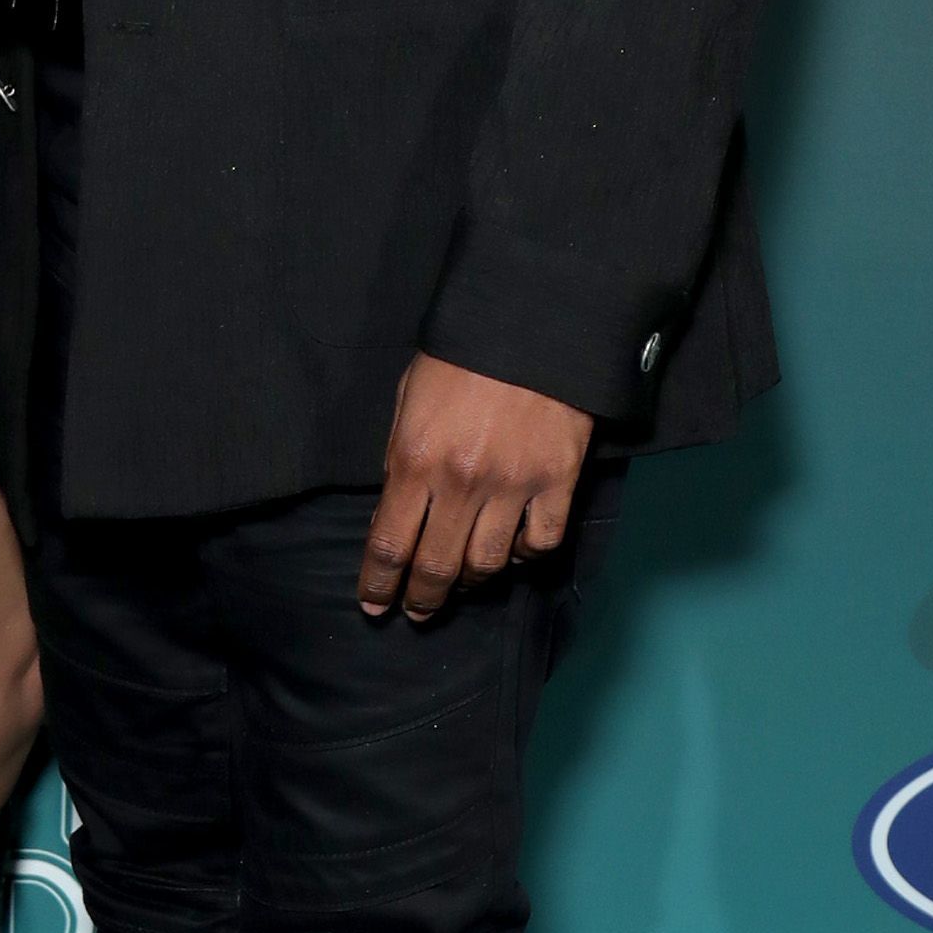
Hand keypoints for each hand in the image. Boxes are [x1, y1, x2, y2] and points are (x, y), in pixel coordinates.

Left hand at [357, 353, 593, 622]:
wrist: (532, 321)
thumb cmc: (461, 356)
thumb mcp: (407, 400)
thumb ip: (399, 459)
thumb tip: (395, 513)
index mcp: (414, 461)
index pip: (389, 545)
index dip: (378, 584)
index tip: (374, 606)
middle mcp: (462, 484)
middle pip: (437, 568)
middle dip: (422, 598)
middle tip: (417, 611)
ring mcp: (513, 486)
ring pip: (488, 565)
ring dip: (470, 584)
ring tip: (462, 586)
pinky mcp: (558, 482)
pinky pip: (540, 544)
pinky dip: (524, 558)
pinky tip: (513, 554)